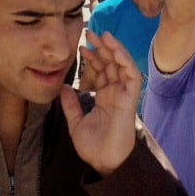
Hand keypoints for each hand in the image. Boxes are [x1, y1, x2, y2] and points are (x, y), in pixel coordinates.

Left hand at [61, 31, 138, 176]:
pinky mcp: (130, 98)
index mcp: (105, 97)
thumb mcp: (76, 122)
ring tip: (103, 35)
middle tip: (88, 33)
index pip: (101, 71)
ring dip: (114, 49)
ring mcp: (124, 94)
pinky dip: (125, 60)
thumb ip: (70, 105)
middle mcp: (116, 92)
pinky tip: (115, 50)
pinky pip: (132, 75)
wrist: (104, 162)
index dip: (93, 57)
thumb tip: (62, 87)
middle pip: (111, 64)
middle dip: (101, 47)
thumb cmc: (93, 146)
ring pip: (122, 65)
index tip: (81, 47)